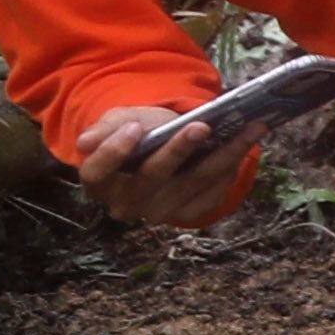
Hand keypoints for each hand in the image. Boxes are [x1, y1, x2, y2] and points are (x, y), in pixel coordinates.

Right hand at [76, 100, 257, 231]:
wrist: (159, 149)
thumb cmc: (134, 132)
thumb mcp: (117, 122)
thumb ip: (103, 130)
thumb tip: (85, 142)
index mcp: (100, 183)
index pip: (98, 172)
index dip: (114, 152)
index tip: (134, 129)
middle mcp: (128, 204)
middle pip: (152, 177)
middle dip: (178, 150)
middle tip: (200, 126)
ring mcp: (160, 211)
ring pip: (194, 181)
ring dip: (225, 154)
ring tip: (249, 128)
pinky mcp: (189, 211)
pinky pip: (214, 191)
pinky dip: (233, 165)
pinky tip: (247, 142)